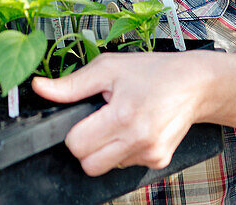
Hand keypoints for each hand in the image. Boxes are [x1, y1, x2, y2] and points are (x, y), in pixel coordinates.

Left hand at [31, 51, 214, 176]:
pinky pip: (126, 164)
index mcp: (122, 116)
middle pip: (89, 165)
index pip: (77, 146)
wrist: (195, 83)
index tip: (84, 118)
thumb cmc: (152, 72)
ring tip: (119, 120)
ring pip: (107, 167)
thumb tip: (40, 89)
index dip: (73, 132)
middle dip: (86, 146)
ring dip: (105, 149)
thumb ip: (71, 84)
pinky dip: (124, 150)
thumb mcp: (108, 68)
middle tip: (98, 122)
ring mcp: (151, 154)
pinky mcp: (159, 161)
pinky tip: (134, 128)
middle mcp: (138, 140)